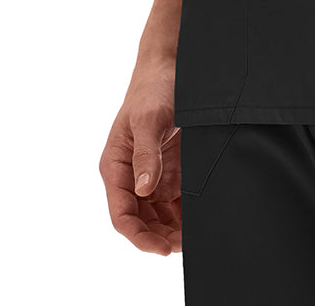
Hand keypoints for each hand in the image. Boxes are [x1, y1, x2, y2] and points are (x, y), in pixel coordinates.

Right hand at [99, 57, 181, 254]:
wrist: (171, 65)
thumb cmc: (153, 88)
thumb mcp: (149, 119)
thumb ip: (145, 154)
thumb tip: (143, 189)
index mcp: (115, 166)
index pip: (121, 214)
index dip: (139, 236)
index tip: (161, 249)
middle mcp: (130, 174)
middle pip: (140, 219)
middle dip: (159, 237)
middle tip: (185, 246)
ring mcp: (150, 172)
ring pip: (158, 214)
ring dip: (172, 229)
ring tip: (194, 238)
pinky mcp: (169, 167)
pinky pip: (174, 199)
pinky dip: (184, 213)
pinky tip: (199, 219)